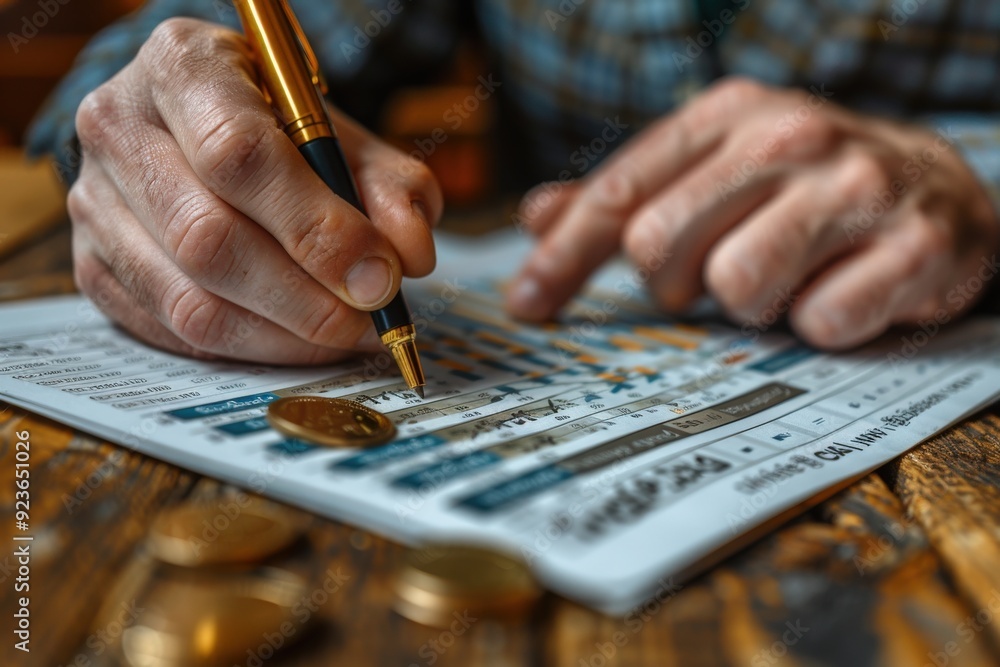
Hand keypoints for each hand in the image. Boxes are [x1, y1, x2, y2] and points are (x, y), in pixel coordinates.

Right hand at [68, 18, 440, 363]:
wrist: (196, 125)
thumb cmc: (275, 125)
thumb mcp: (344, 132)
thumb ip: (390, 185)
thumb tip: (410, 255)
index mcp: (181, 67)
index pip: (240, 155)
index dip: (317, 228)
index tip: (380, 275)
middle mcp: (119, 128)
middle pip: (208, 239)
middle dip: (306, 298)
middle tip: (370, 318)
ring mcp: (95, 203)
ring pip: (188, 301)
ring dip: (283, 336)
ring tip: (346, 336)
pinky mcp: (93, 267)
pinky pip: (173, 333)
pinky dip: (249, 349)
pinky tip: (299, 341)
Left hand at [506, 77, 999, 348]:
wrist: (937, 193)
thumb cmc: (804, 189)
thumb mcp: (713, 171)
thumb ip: (627, 194)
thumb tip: (536, 215)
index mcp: (729, 114)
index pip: (618, 195)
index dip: (563, 257)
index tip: (527, 305)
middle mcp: (788, 137)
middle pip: (658, 244)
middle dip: (672, 284)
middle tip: (711, 278)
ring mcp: (855, 188)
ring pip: (735, 285)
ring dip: (750, 306)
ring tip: (783, 281)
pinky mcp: (915, 246)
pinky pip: (821, 322)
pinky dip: (820, 326)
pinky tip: (839, 294)